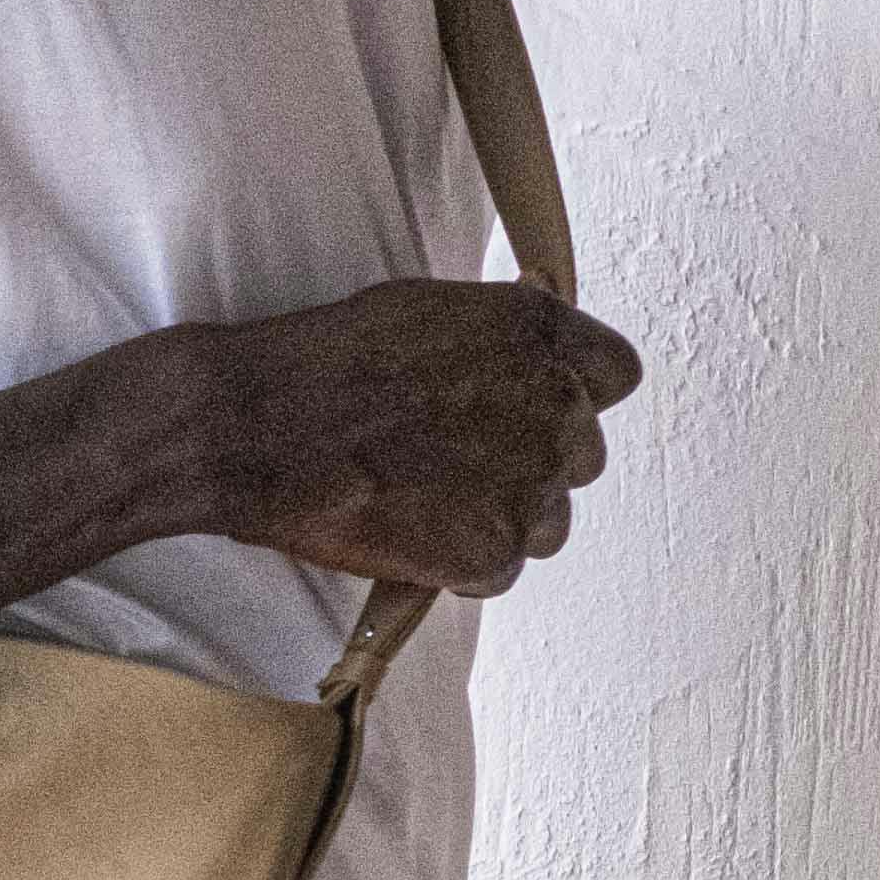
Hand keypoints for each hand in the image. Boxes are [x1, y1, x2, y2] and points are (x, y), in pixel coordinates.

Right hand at [186, 278, 645, 597]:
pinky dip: (461, 563)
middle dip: (531, 463)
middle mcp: (556, 406)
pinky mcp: (495, 552)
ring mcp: (532, 484)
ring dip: (501, 518)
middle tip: (456, 462)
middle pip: (582, 456)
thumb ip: (501, 336)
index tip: (535, 406)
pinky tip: (410, 533)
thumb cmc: (329, 360)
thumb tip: (528, 352)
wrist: (263, 425)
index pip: (616, 373)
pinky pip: (500, 570)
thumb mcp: (432, 308)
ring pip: (549, 522)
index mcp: (542, 334)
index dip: (575, 392)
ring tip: (428, 501)